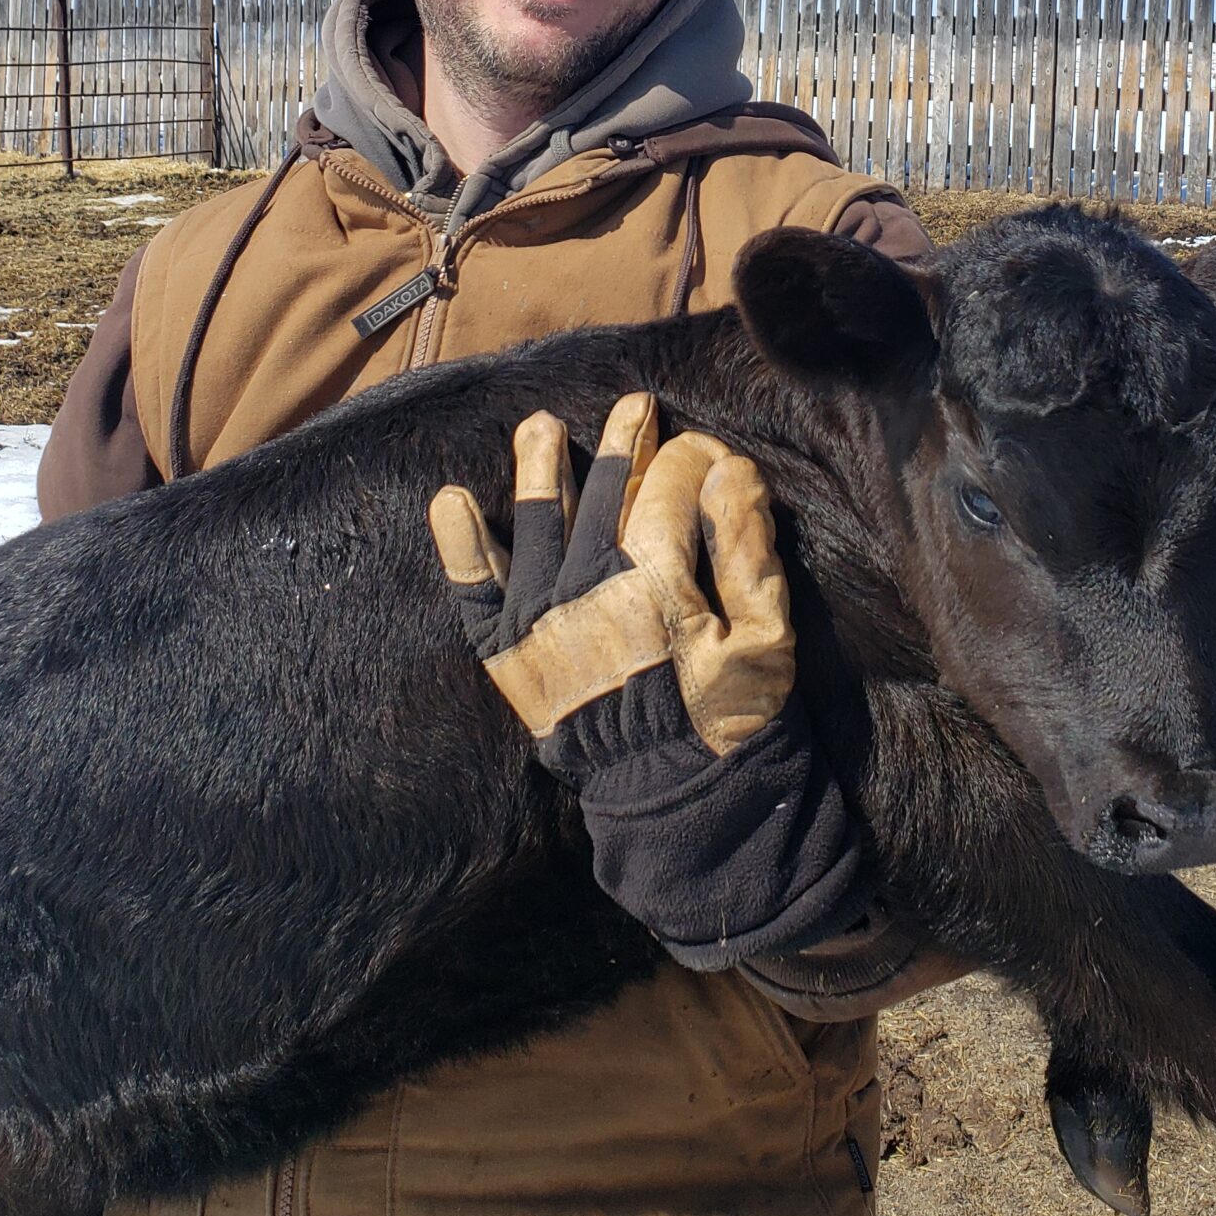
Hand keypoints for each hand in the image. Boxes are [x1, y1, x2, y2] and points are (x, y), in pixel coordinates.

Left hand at [430, 394, 864, 966]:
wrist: (675, 808)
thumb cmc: (730, 728)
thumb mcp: (766, 640)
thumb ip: (749, 553)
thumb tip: (733, 475)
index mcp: (656, 585)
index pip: (670, 491)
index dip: (694, 460)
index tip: (712, 455)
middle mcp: (588, 592)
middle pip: (605, 494)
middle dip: (624, 445)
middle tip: (635, 407)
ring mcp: (541, 622)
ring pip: (539, 524)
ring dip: (539, 468)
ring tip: (540, 425)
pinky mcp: (509, 657)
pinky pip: (475, 594)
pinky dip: (461, 547)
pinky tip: (450, 499)